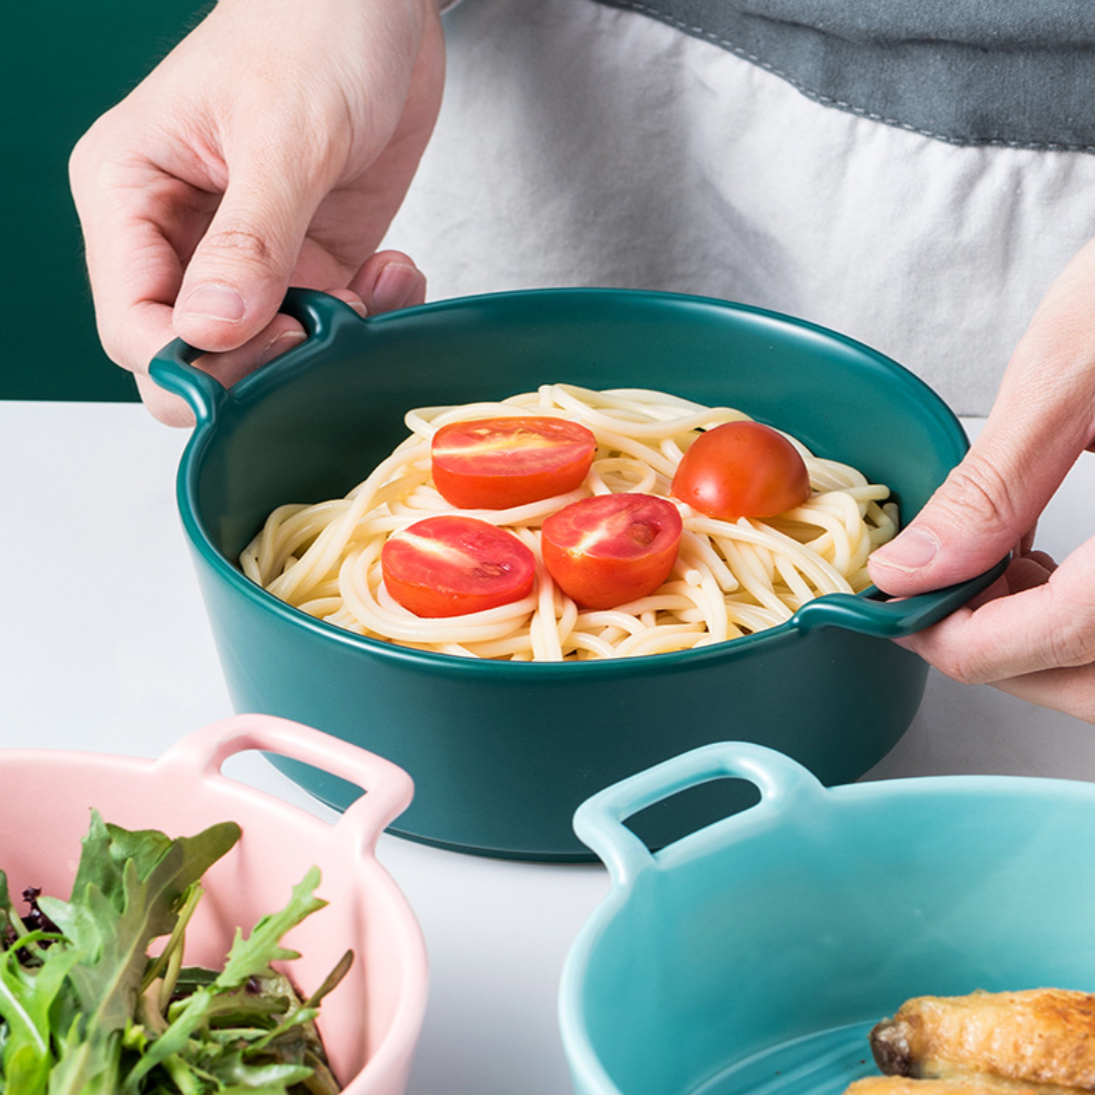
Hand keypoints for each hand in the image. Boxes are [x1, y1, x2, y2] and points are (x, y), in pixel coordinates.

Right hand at [69, 0, 443, 424]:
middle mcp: (181, 236)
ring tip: (375, 284)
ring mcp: (249, 255)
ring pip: (269, 351)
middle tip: (321, 328)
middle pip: (195, 354)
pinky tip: (393, 272)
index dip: (194, 360)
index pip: (133, 326)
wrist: (381, 2)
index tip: (270, 343)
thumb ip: (250, 241)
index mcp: (132, 195)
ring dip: (329, 341)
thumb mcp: (283, 135)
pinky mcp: (311, 260)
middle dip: (261, 361)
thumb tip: (215, 329)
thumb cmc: (312, 27)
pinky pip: (327, 325)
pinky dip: (369, 317)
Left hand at [867, 236, 1094, 722]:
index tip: (895, 611)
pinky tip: (1040, 569)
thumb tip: (910, 571)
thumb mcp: (1076, 371)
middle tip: (931, 596)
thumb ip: (991, 488)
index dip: (960, 640)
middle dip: (997, 655)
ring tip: (985, 574)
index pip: (1064, 635)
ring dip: (1040, 647)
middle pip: (1093, 681)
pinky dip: (1080, 625)